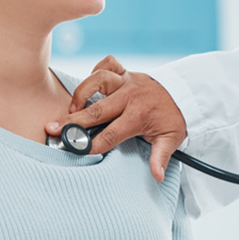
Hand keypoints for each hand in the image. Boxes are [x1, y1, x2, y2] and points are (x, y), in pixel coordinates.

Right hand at [45, 56, 187, 181]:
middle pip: (97, 110)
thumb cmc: (174, 119)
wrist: (185, 94)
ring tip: (71, 107)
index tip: (77, 151)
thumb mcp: (171, 140)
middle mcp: (130, 97)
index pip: (111, 134)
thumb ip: (160, 157)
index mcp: (139, 116)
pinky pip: (108, 63)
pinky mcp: (125, 72)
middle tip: (53, 129)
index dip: (92, 144)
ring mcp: (126, 82)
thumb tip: (156, 176)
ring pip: (99, 79)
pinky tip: (90, 85)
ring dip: (82, 92)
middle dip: (73, 122)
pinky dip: (96, 69)